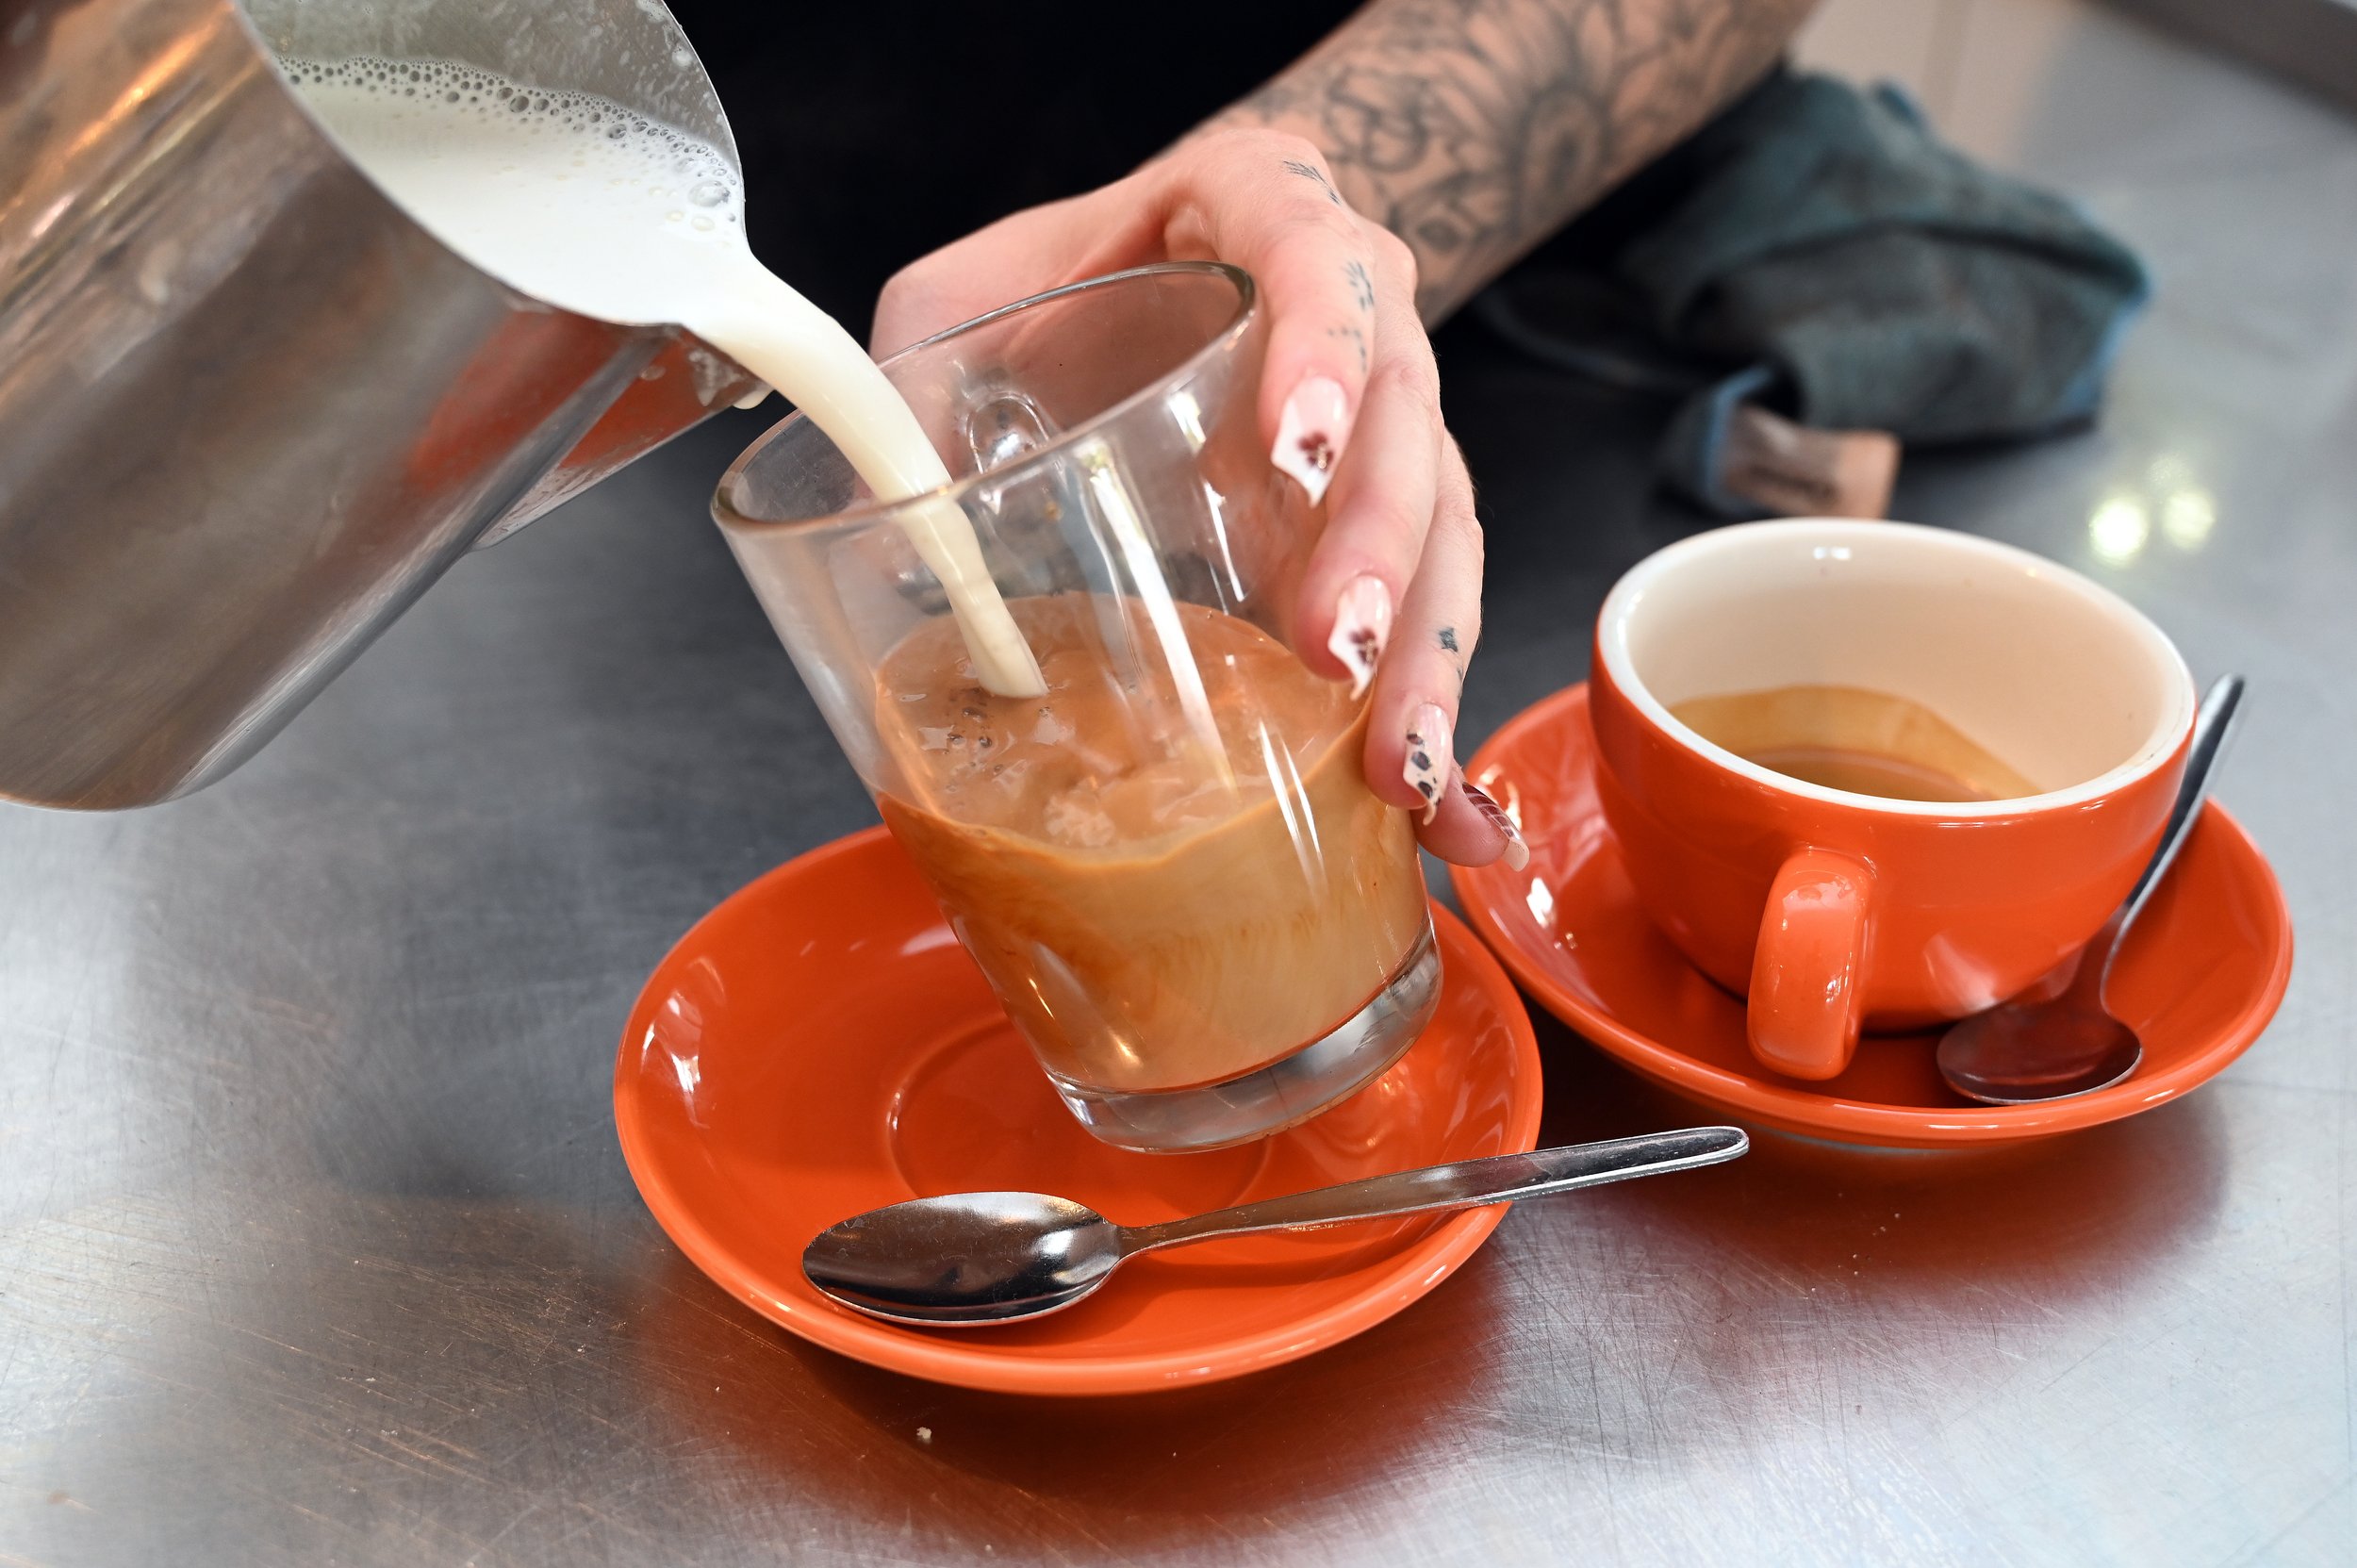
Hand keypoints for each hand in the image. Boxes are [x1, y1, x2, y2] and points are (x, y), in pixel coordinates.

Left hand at [874, 128, 1522, 868]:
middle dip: (1374, 545)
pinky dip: (1437, 707)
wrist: (1159, 269)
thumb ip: (910, 387)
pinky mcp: (1397, 515)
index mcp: (1262, 203)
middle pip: (1403, 415)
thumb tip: (872, 534)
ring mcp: (1390, 417)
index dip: (1319, 345)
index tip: (1289, 448)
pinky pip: (1440, 604)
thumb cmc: (1067, 280)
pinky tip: (1442, 810)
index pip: (1315, 252)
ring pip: (1445, 525)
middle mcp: (1358, 303)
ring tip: (1392, 766)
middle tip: (1329, 647)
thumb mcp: (962, 302)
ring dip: (1423, 650)